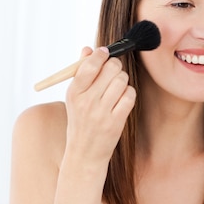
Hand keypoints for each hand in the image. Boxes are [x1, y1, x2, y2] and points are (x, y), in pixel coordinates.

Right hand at [64, 46, 135, 165]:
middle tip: (113, 71)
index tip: (105, 52)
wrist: (84, 154)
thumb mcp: (74, 98)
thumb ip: (81, 72)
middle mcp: (87, 102)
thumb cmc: (81, 120)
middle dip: (115, 66)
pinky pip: (130, 96)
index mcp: (74, 93)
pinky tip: (122, 99)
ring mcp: (102, 113)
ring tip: (116, 87)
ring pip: (122, 80)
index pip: (89, 65)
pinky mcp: (116, 122)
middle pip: (111, 69)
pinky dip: (129, 94)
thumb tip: (88, 49)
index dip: (101, 54)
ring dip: (123, 80)